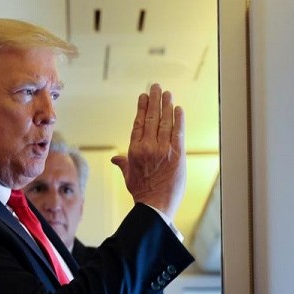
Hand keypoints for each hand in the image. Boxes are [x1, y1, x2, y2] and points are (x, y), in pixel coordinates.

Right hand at [110, 83, 185, 217]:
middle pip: (151, 118)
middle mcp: (147, 147)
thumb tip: (114, 158)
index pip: (138, 124)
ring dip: (166, 105)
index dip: (142, 108)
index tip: (144, 97)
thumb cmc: (142, 193)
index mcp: (134, 151)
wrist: (155, 206)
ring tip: (167, 94)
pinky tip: (178, 109)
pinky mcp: (177, 154)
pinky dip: (178, 119)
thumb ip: (123, 163)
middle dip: (154, 100)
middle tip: (156, 87)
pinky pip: (178, 132)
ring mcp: (163, 150)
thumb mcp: (129, 176)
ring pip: (165, 122)